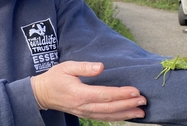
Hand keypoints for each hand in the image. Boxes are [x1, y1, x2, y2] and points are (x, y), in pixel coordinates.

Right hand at [31, 61, 145, 120]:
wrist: (42, 94)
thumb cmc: (55, 77)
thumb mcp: (67, 67)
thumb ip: (84, 67)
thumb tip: (101, 67)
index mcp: (80, 93)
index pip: (105, 95)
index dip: (121, 94)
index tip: (135, 91)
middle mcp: (83, 106)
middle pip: (109, 107)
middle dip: (128, 104)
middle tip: (143, 101)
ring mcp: (84, 112)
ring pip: (108, 116)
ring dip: (125, 114)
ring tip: (141, 112)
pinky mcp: (84, 114)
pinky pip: (102, 118)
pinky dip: (116, 118)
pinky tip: (126, 116)